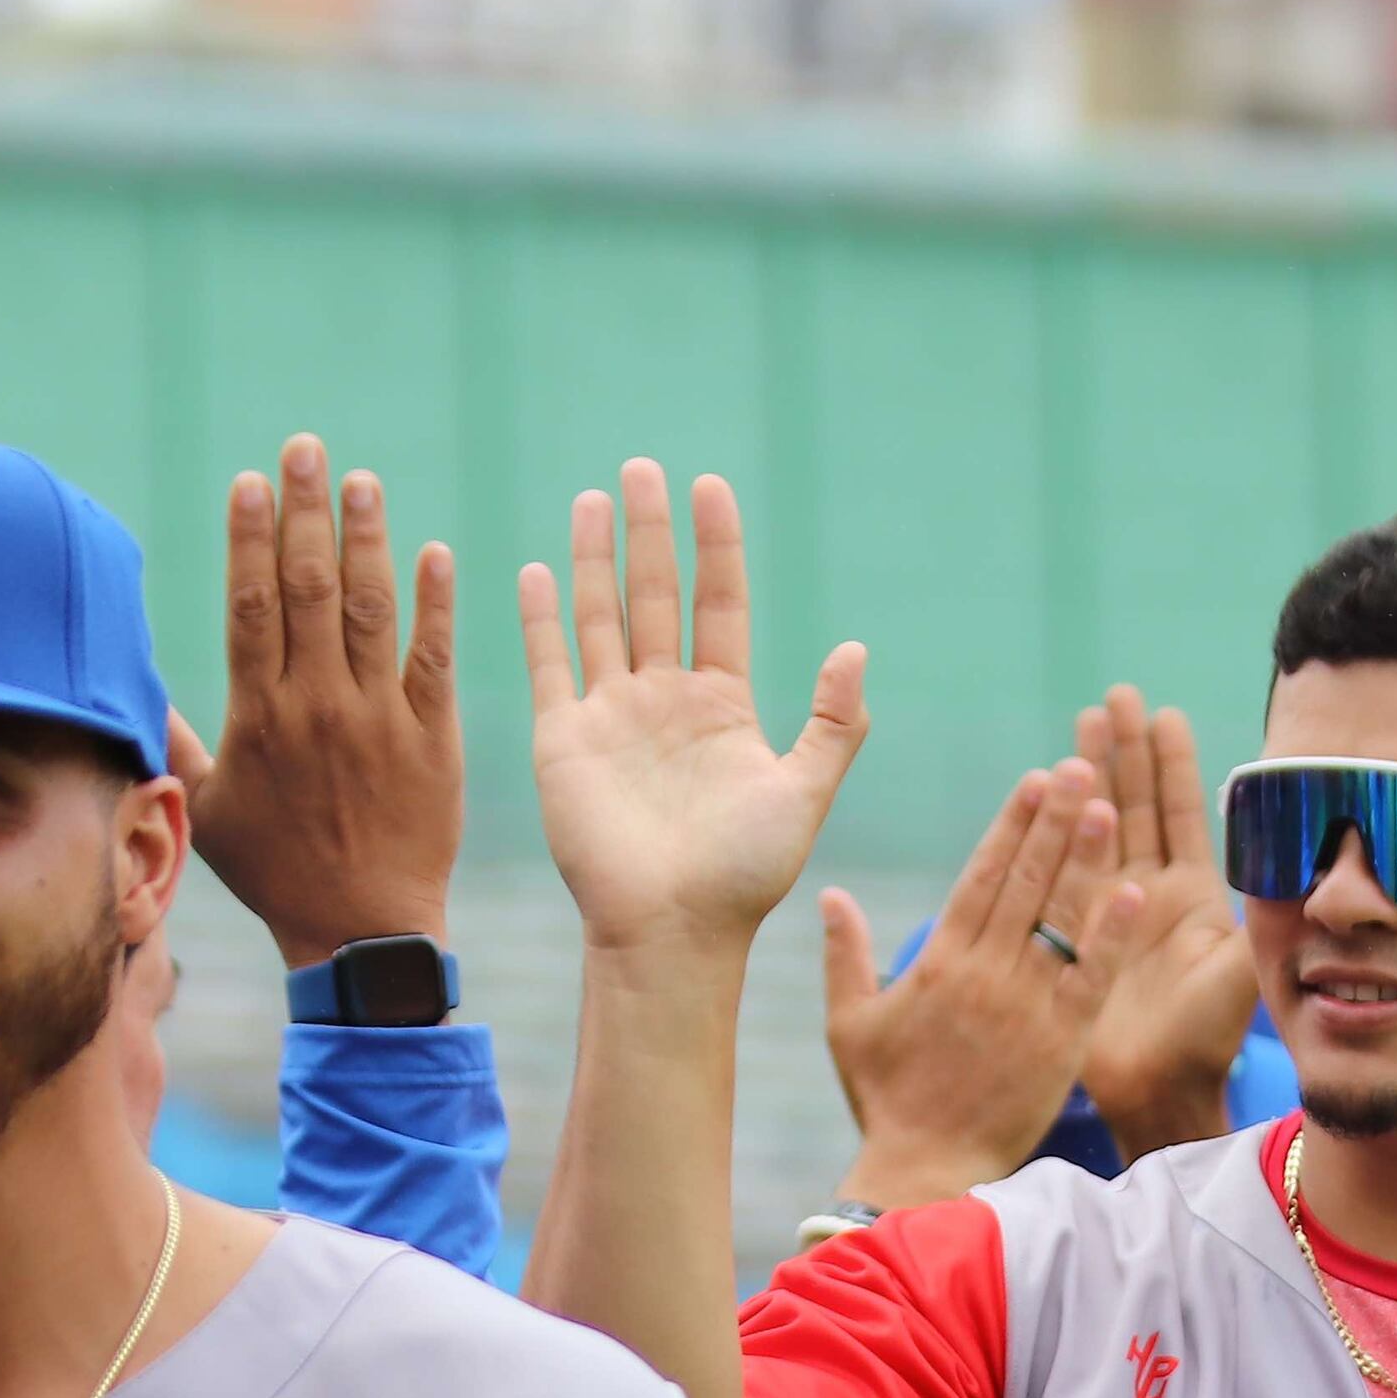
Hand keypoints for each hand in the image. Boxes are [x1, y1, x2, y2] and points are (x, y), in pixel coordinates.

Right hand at [176, 435, 462, 970]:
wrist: (363, 930)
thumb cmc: (278, 873)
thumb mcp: (209, 812)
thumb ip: (177, 742)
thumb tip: (131, 690)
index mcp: (259, 718)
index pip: (252, 607)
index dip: (250, 539)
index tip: (251, 481)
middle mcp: (318, 706)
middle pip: (308, 590)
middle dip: (305, 513)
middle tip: (306, 449)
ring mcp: (379, 719)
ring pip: (370, 611)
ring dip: (367, 540)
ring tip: (363, 481)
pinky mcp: (433, 737)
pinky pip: (434, 660)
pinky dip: (437, 606)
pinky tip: (434, 553)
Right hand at [524, 461, 867, 959]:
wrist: (672, 930)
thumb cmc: (742, 874)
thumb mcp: (804, 791)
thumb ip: (832, 723)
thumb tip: (856, 647)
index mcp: (723, 704)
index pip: (718, 602)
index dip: (715, 545)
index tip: (710, 485)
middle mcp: (665, 699)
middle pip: (656, 593)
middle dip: (649, 531)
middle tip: (643, 467)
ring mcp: (611, 716)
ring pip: (601, 616)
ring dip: (595, 558)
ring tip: (595, 497)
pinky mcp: (564, 740)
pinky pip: (550, 664)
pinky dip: (541, 618)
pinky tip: (539, 569)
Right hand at [820, 762, 1140, 1209]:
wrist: (922, 1170)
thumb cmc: (884, 1101)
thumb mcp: (849, 1024)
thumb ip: (843, 955)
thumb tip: (831, 895)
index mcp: (938, 962)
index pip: (981, 876)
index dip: (1012, 824)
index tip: (1036, 779)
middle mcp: (984, 972)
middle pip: (1026, 881)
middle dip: (1055, 821)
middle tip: (1082, 767)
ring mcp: (1025, 1006)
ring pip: (1060, 919)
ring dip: (1086, 860)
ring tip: (1108, 806)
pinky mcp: (1059, 1044)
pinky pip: (1090, 981)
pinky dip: (1110, 938)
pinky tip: (1132, 894)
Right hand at [1068, 687, 1256, 1159]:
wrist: (1158, 1091)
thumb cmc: (1207, 1040)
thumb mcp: (1243, 970)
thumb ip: (1260, 916)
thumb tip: (1300, 865)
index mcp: (1193, 896)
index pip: (1184, 814)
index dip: (1173, 764)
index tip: (1164, 713)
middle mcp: (1150, 894)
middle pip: (1137, 806)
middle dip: (1126, 750)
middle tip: (1115, 696)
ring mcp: (1107, 910)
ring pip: (1098, 827)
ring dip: (1090, 776)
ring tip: (1082, 722)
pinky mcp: (1071, 932)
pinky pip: (1061, 871)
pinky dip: (1054, 831)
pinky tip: (1043, 792)